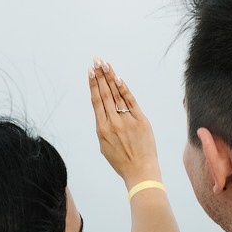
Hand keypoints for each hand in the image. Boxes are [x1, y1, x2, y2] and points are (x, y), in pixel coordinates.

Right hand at [88, 59, 158, 184]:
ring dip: (110, 78)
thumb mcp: (105, 146)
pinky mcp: (141, 121)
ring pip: (116, 94)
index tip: (90, 72)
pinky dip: (124, 89)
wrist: (140, 171)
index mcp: (102, 129)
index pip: (96, 101)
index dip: (92, 85)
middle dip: (99, 75)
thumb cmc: (122, 161)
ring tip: (105, 64)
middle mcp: (113, 123)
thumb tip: (103, 112)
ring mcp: (127, 121)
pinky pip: (131, 101)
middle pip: (105, 94)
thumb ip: (103, 127)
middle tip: (96, 61)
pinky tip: (118, 78)